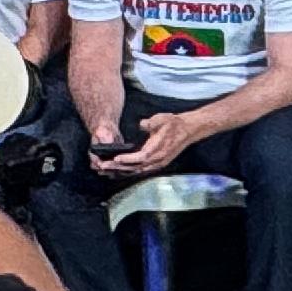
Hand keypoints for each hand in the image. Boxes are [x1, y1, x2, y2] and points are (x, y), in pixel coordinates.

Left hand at [94, 108, 212, 177]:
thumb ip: (150, 123)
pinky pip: (140, 171)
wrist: (188, 130)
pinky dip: (128, 171)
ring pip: (136, 171)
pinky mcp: (157, 164)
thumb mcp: (162, 119)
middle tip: (103, 167)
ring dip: (121, 171)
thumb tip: (141, 124)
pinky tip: (119, 171)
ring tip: (106, 170)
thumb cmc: (175, 124)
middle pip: (135, 167)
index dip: (127, 159)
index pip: (140, 157)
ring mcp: (157, 164)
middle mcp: (157, 160)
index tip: (115, 159)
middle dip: (118, 168)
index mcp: (158, 149)